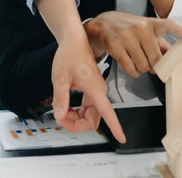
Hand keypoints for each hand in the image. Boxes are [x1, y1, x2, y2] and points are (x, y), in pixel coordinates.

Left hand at [34, 0, 124, 142]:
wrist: (73, 42)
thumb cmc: (70, 54)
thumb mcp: (60, 76)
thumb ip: (60, 97)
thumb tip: (59, 115)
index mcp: (95, 89)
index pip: (108, 113)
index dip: (116, 127)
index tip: (122, 139)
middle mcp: (99, 92)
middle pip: (93, 120)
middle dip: (75, 124)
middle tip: (59, 115)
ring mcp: (96, 93)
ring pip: (89, 117)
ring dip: (74, 119)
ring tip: (60, 108)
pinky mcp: (92, 92)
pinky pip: (86, 110)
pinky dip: (75, 112)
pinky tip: (65, 105)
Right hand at [84, 11, 181, 77]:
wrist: (104, 23)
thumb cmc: (129, 27)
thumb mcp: (146, 29)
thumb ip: (162, 43)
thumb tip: (175, 57)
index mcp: (151, 23)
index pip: (168, 24)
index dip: (179, 30)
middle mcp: (140, 28)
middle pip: (156, 58)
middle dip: (154, 65)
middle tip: (150, 62)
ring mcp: (127, 37)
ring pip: (144, 66)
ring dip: (143, 69)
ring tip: (138, 61)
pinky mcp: (116, 46)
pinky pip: (131, 69)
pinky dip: (134, 73)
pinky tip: (133, 67)